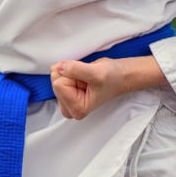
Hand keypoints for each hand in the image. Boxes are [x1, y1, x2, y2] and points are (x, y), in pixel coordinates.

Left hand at [50, 54, 166, 119]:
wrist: (120, 75)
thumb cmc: (113, 78)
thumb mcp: (96, 73)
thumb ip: (75, 70)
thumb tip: (59, 67)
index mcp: (77, 109)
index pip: (58, 85)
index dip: (73, 76)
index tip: (87, 79)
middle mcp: (70, 108)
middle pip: (55, 82)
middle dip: (70, 74)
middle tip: (87, 78)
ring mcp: (67, 100)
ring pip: (56, 77)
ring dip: (70, 72)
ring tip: (86, 77)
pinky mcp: (66, 91)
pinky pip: (59, 74)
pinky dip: (69, 70)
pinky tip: (81, 76)